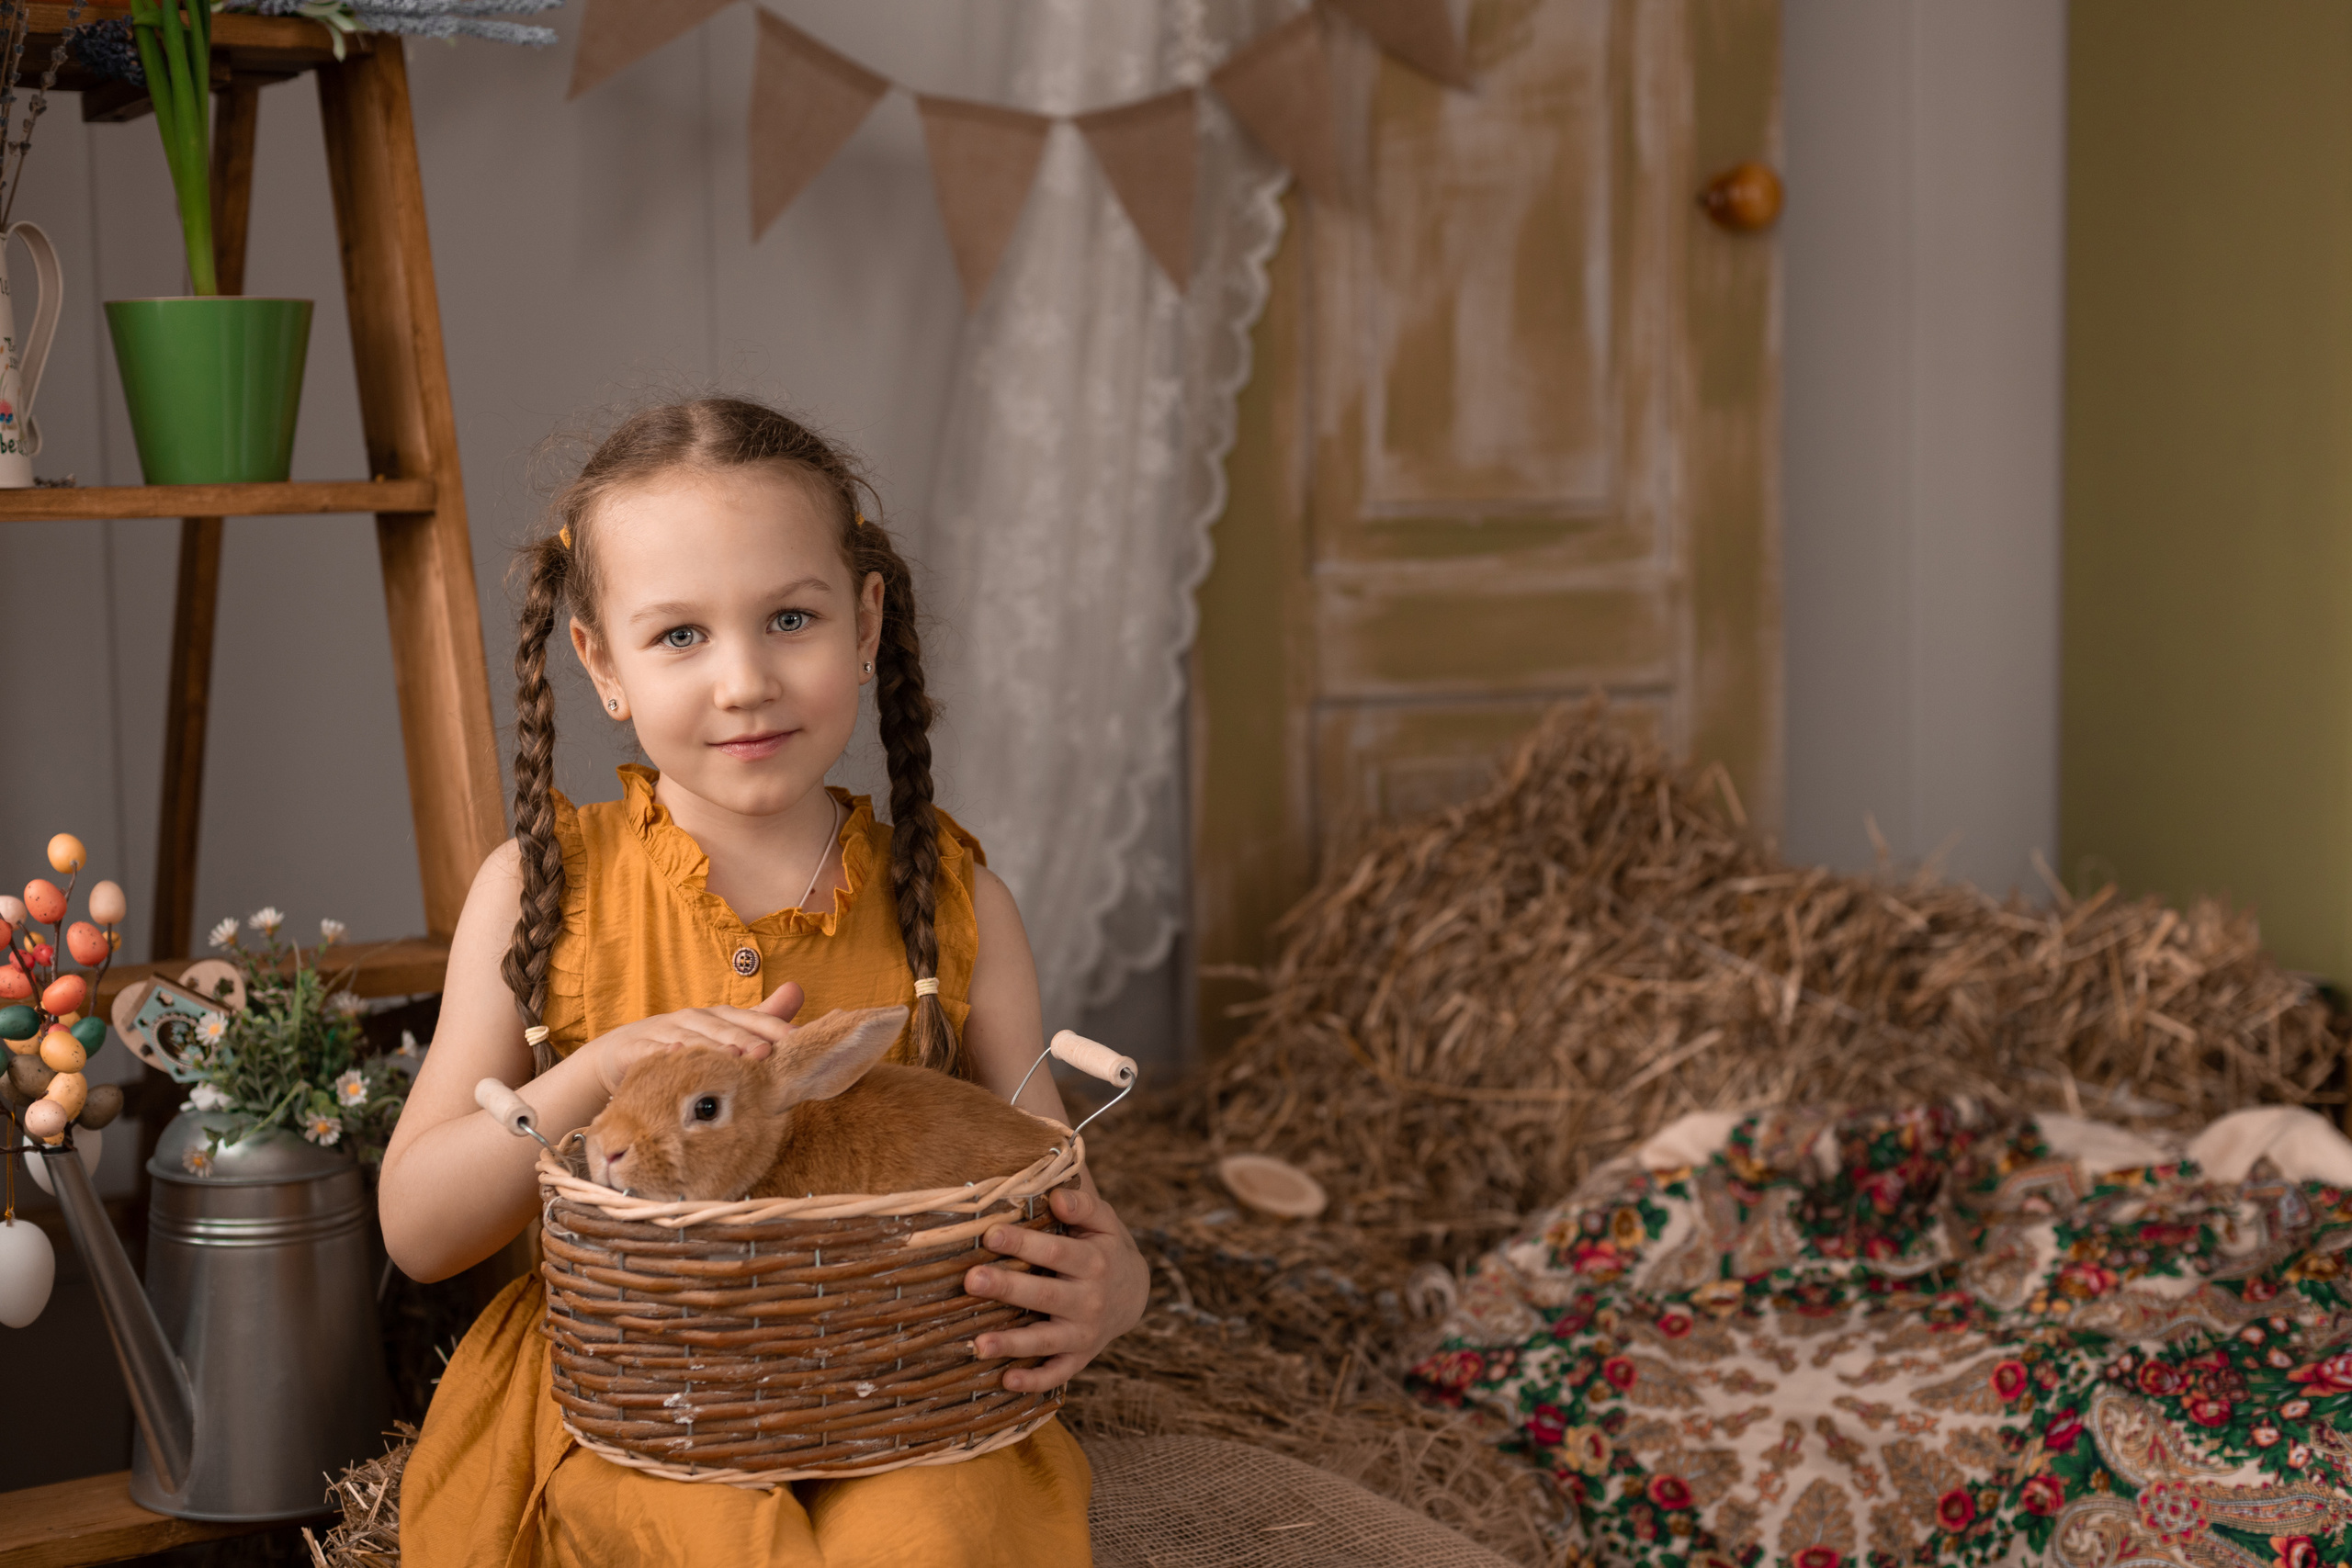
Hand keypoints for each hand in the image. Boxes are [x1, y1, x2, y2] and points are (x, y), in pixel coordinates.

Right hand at [587, 981, 803, 1093]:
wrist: (620, 1052)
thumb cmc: (681, 1042)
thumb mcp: (720, 1032)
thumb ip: (758, 1017)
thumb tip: (798, 990)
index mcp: (717, 1017)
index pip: (750, 1019)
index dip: (773, 1027)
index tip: (798, 1038)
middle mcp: (694, 1019)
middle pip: (722, 1028)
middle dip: (745, 1039)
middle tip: (766, 1052)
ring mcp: (664, 1031)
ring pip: (691, 1039)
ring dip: (711, 1047)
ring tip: (732, 1057)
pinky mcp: (637, 1048)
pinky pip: (652, 1052)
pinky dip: (663, 1054)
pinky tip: (676, 1057)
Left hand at [964, 1185, 1148, 1391]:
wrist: (1134, 1294)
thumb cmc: (1105, 1247)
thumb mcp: (1103, 1221)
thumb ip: (1083, 1203)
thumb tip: (1057, 1196)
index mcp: (1094, 1261)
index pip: (1056, 1252)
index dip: (1023, 1243)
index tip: (989, 1234)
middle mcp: (1090, 1299)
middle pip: (1045, 1294)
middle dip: (1008, 1287)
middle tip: (972, 1280)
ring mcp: (1084, 1333)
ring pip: (1046, 1340)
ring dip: (1012, 1344)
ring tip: (978, 1344)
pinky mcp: (1078, 1357)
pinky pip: (1057, 1373)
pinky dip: (1034, 1381)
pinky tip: (1006, 1381)